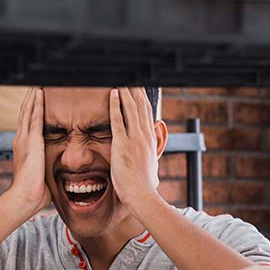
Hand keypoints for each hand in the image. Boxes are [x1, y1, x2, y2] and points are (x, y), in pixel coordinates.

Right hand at [7, 87, 50, 215]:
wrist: (24, 197)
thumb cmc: (33, 193)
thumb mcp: (40, 176)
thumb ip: (45, 169)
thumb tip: (55, 175)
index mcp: (23, 147)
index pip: (27, 123)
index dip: (30, 110)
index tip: (36, 99)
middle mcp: (21, 140)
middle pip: (25, 112)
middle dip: (30, 97)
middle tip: (34, 83)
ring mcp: (25, 139)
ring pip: (28, 110)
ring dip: (32, 95)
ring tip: (37, 81)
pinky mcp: (31, 140)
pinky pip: (34, 116)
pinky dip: (37, 103)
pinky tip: (40, 91)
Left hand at [108, 87, 160, 210]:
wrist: (142, 195)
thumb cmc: (144, 185)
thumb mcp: (152, 164)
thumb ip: (153, 150)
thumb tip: (155, 143)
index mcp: (150, 139)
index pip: (146, 111)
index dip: (142, 96)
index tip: (138, 85)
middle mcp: (144, 135)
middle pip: (140, 105)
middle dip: (135, 88)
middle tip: (131, 74)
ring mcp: (134, 139)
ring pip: (131, 108)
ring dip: (126, 91)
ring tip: (122, 77)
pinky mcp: (122, 144)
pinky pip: (118, 120)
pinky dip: (116, 105)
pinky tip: (114, 92)